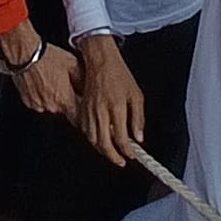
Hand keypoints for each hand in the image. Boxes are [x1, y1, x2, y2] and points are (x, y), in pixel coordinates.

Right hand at [11, 45, 79, 121]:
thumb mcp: (72, 63)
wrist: (25, 54)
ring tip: (50, 80)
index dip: (80, 108)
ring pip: (50, 106)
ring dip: (52, 97)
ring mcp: (38, 105)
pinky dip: (41, 95)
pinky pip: (39, 102)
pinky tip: (41, 81)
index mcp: (65, 101)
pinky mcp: (27, 102)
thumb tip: (86, 86)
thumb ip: (81, 79)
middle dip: (65, 99)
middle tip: (64, 83)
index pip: (78, 116)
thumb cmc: (46, 57)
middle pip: (64, 109)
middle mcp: (51, 107)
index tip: (80, 100)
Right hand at [76, 31, 145, 166]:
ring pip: (92, 139)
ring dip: (102, 150)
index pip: (121, 138)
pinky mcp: (82, 108)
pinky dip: (92, 140)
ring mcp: (89, 110)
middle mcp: (100, 111)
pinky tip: (99, 141)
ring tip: (112, 154)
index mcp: (116, 106)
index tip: (132, 154)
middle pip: (104, 143)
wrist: (100, 59)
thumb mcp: (136, 95)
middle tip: (121, 161)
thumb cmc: (119, 74)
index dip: (127, 150)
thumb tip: (139, 137)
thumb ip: (138, 118)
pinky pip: (85, 130)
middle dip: (113, 156)